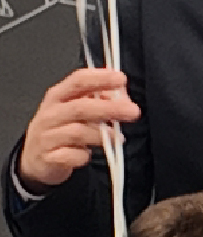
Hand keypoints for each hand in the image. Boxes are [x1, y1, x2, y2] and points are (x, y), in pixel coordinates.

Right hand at [19, 68, 139, 190]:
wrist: (34, 156)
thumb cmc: (62, 127)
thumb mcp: (77, 108)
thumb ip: (99, 99)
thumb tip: (123, 96)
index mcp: (58, 96)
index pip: (78, 81)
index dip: (100, 78)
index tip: (121, 79)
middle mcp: (51, 113)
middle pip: (80, 107)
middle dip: (109, 108)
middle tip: (133, 111)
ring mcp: (47, 136)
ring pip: (77, 132)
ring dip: (102, 135)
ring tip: (118, 137)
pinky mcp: (49, 157)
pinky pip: (71, 156)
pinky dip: (84, 156)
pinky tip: (90, 154)